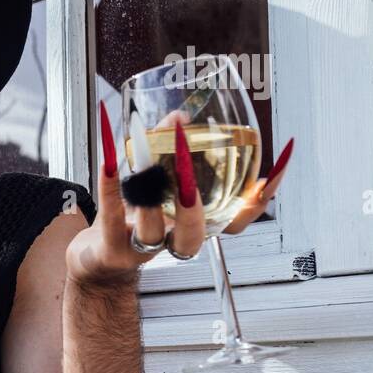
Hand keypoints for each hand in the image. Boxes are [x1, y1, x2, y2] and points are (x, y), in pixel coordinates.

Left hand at [65, 102, 296, 289]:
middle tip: (193, 182)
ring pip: (151, 232)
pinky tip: (108, 162)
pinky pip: (111, 216)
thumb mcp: (154, 181)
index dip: (258, 199)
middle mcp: (171, 240)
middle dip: (195, 211)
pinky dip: (109, 188)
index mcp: (194, 224)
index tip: (275, 170)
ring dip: (150, 200)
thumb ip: (168, 147)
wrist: (97, 257)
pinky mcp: (110, 247)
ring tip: (146, 168)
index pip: (235, 219)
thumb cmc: (134, 217)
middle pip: (192, 238)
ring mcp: (140, 247)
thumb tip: (180, 116)